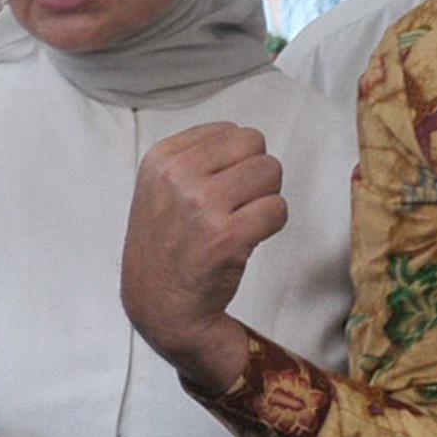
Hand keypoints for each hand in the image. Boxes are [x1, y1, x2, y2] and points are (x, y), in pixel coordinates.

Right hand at [123, 122, 286, 392]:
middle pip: (254, 143)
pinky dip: (271, 226)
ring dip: (264, 198)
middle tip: (236, 204)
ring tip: (239, 221)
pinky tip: (245, 241)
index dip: (234, 160)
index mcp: (160, 158)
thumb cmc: (166, 245)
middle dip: (254, 173)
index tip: (216, 188)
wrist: (159, 305)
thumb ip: (194, 157)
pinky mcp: (226, 236)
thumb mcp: (158, 188)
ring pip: (270, 172)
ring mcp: (202, 205)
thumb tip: (245, 138)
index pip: (229, 130)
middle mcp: (177, 176)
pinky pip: (278, 209)